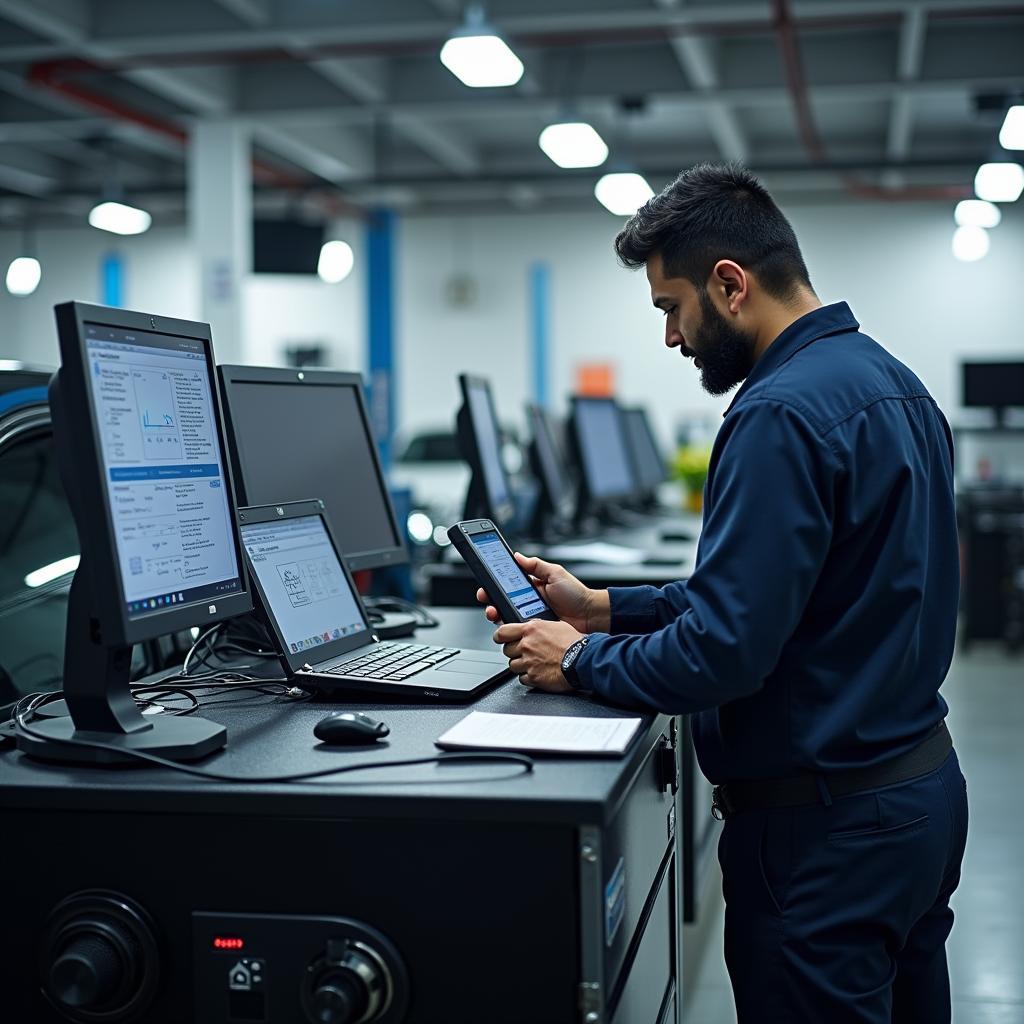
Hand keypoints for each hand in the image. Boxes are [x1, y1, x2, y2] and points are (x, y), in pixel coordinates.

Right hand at [475, 552, 609, 633]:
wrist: (589, 615)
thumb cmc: (576, 594)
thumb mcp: (556, 573)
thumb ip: (536, 565)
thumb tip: (518, 556)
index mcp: (531, 587)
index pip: (507, 585)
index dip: (494, 585)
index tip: (485, 584)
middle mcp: (528, 602)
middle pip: (502, 602)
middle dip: (490, 600)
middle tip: (487, 599)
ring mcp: (530, 617)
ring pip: (506, 617)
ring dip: (496, 613)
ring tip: (494, 612)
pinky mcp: (535, 631)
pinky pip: (519, 630)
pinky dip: (511, 628)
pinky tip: (509, 624)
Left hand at [492, 619, 584, 692]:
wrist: (583, 660)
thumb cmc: (574, 643)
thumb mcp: (556, 625)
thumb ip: (539, 627)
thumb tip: (533, 627)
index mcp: (531, 629)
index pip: (502, 632)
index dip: (500, 637)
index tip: (501, 639)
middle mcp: (527, 645)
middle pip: (507, 650)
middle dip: (515, 652)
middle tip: (526, 653)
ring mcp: (528, 662)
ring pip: (512, 665)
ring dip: (521, 665)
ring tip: (535, 663)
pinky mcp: (533, 677)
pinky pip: (522, 679)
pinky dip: (528, 677)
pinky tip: (539, 672)